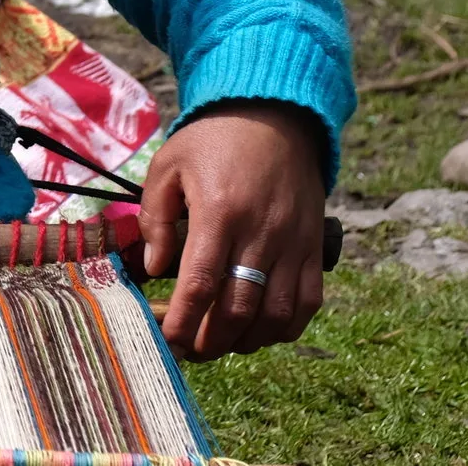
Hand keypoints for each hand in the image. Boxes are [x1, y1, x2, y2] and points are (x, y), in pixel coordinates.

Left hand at [138, 99, 326, 360]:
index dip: (183, 322)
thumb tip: (153, 268)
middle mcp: (262, 232)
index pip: (200, 283)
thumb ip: (155, 218)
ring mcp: (294, 243)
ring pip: (276, 315)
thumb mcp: (168, 166)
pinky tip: (259, 331)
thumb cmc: (213, 142)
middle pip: (239, 309)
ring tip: (220, 342)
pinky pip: (308, 303)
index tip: (166, 343)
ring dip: (246, 340)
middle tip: (188, 349)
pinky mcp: (315, 248)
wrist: (274, 117)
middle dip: (211, 341)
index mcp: (219, 211)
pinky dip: (284, 328)